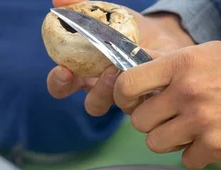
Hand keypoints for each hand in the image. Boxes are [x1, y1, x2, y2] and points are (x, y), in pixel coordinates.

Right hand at [47, 0, 193, 116]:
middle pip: (92, 104)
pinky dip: (141, 86)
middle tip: (101, 73)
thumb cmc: (128, 28)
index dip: (58, 82)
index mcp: (85, 73)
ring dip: (116, 90)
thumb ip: (82, 8)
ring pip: (120, 106)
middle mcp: (104, 90)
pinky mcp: (147, 100)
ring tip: (122, 68)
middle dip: (95, 93)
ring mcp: (126, 98)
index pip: (62, 86)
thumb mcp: (104, 14)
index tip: (63, 71)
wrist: (164, 36)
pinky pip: (141, 101)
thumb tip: (56, 0)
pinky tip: (147, 69)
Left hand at [113, 41, 220, 167]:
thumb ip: (171, 68)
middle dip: (152, 123)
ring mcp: (200, 121)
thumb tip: (138, 84)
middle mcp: (187, 91)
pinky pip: (186, 160)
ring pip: (156, 144)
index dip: (124, 98)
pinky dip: (197, 155)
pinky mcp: (214, 146)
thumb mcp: (206, 55)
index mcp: (181, 64)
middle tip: (170, 119)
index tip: (132, 103)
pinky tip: (213, 141)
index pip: (128, 85)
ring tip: (190, 131)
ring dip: (170, 142)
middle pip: (139, 122)